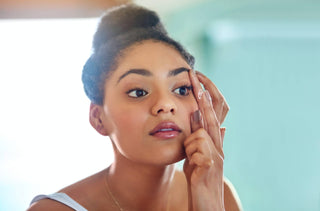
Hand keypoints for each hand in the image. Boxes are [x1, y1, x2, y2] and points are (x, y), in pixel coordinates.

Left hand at [183, 70, 227, 210]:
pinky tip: (194, 170)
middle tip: (195, 77)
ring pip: (201, 134)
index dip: (204, 97)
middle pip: (212, 116)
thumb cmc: (198, 177)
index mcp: (212, 142)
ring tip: (192, 161)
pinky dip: (192, 157)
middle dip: (203, 96)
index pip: (211, 115)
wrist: (206, 202)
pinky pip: (198, 151)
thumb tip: (198, 118)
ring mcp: (217, 155)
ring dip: (190, 146)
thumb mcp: (194, 155)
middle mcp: (218, 146)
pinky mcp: (211, 165)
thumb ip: (197, 137)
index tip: (196, 80)